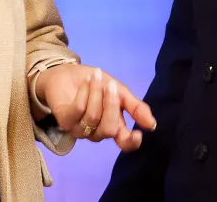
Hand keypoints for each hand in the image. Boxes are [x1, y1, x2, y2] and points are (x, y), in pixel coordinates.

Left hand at [36, 64, 155, 151]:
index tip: (138, 134)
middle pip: (109, 129)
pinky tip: (87, 81)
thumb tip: (152, 124)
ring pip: (93, 117)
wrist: (68, 72)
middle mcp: (97, 132)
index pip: (124, 143)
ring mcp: (79, 129)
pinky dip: (85, 92)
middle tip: (111, 85)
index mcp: (113, 127)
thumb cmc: (95, 85)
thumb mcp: (120, 92)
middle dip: (111, 105)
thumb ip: (135, 107)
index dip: (131, 142)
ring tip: (95, 76)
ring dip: (96, 93)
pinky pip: (78, 110)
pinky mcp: (64, 120)